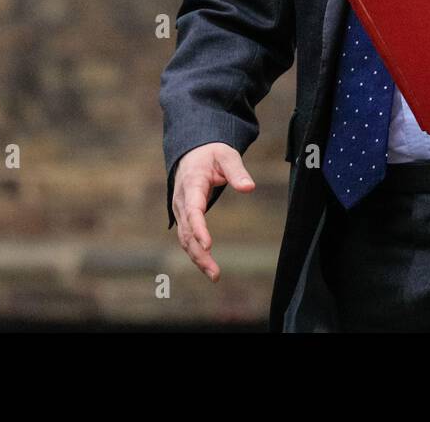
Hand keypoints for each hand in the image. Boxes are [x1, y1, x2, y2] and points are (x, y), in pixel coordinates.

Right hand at [172, 142, 254, 281]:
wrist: (191, 153)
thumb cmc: (211, 154)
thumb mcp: (226, 156)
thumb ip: (237, 171)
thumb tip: (249, 188)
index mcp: (191, 184)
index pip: (193, 210)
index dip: (199, 228)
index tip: (208, 245)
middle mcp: (181, 201)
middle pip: (186, 231)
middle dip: (199, 253)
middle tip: (215, 272)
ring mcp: (180, 211)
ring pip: (184, 239)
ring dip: (197, 258)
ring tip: (214, 275)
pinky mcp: (184, 218)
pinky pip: (186, 238)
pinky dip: (195, 253)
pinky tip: (207, 266)